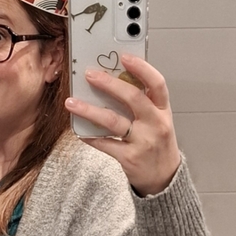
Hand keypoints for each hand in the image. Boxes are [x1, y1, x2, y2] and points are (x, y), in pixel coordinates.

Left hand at [65, 55, 180, 196]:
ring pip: (113, 121)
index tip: (125, 57)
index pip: (157, 83)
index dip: (142, 68)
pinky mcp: (129, 158)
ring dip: (89, 110)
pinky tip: (79, 130)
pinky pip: (105, 144)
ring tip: (71, 102)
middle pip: (132, 97)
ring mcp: (143, 142)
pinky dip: (90, 136)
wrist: (164, 179)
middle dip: (109, 84)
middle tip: (90, 75)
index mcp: (163, 111)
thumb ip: (143, 103)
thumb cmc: (158, 145)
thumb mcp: (158, 121)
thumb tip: (115, 82)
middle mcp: (155, 124)